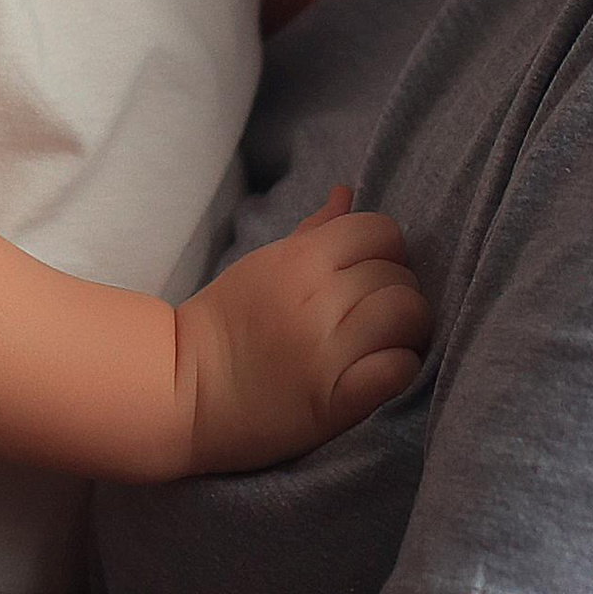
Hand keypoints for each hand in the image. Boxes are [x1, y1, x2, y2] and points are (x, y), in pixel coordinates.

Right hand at [173, 188, 426, 471]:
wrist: (184, 393)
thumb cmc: (226, 324)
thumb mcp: (263, 265)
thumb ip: (313, 231)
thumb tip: (347, 192)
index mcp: (299, 260)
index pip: (382, 231)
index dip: (386, 251)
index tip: (370, 275)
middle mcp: (316, 299)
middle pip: (400, 275)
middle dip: (397, 292)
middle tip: (374, 316)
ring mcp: (327, 351)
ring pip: (409, 315)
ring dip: (407, 330)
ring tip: (385, 343)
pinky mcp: (336, 401)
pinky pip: (399, 369)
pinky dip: (399, 369)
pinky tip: (381, 373)